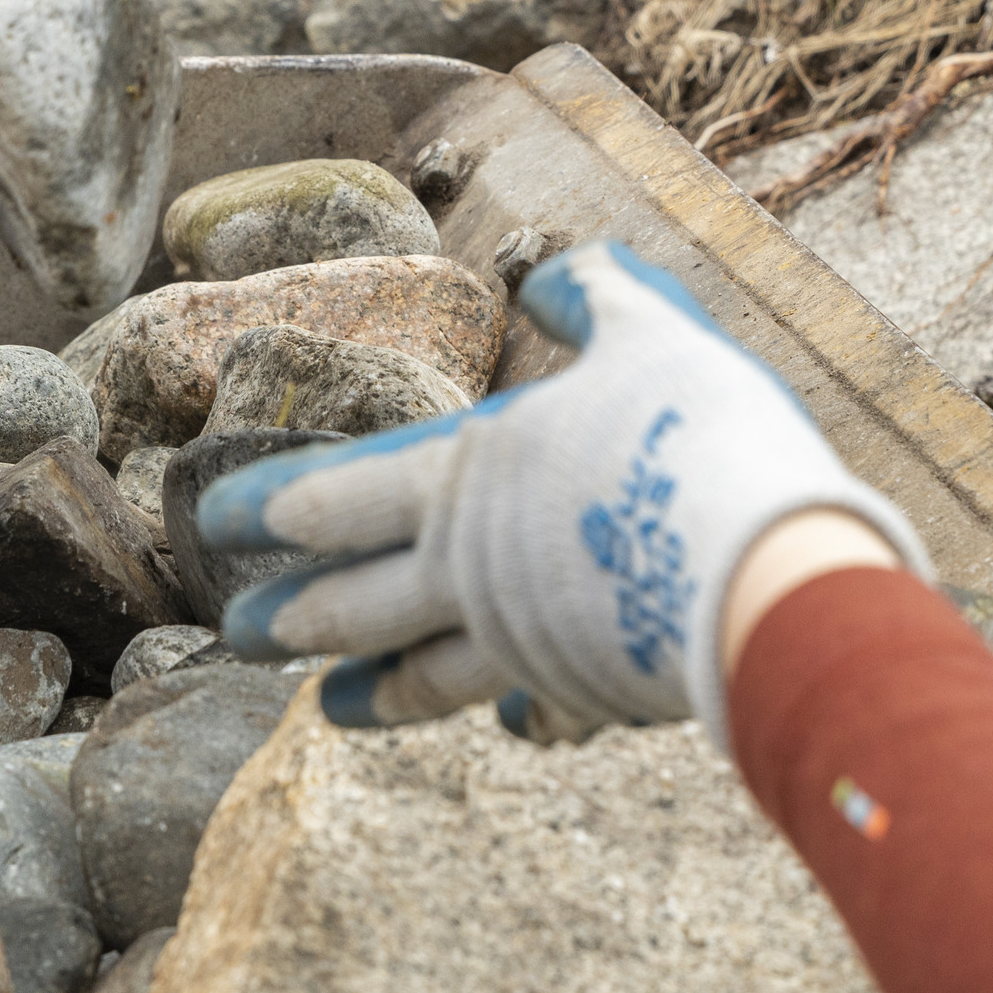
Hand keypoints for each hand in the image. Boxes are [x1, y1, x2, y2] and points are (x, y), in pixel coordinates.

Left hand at [194, 240, 929, 746]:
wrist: (777, 578)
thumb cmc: (702, 437)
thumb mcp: (651, 334)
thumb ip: (597, 299)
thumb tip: (558, 269)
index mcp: (465, 480)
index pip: (336, 497)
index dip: (271, 506)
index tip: (215, 522)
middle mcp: (471, 575)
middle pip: (357, 605)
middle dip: (291, 619)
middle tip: (234, 636)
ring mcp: (523, 645)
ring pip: (426, 678)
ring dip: (372, 694)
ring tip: (324, 711)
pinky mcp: (588, 691)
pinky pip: (537, 707)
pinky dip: (521, 712)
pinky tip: (519, 723)